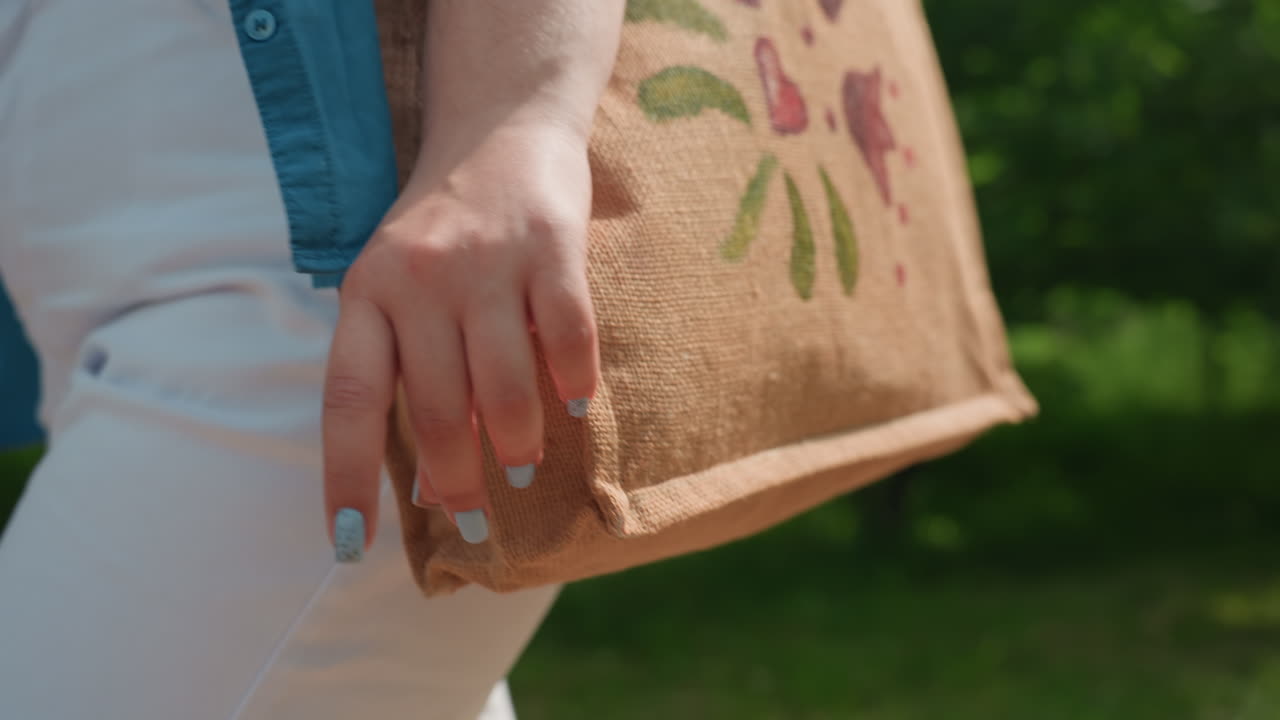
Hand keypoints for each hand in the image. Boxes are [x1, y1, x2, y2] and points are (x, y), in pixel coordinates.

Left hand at [323, 122, 598, 557]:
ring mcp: (488, 263)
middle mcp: (419, 280)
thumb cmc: (442, 229)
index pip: (349, 403)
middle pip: (440, 410)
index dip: (347, 479)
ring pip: (506, 387)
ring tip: (522, 466)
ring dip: (517, 444)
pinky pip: (568, 336)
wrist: (500, 129)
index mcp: (367, 294)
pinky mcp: (551, 246)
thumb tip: (432, 487)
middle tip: (475, 513)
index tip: (348, 545)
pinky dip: (575, 383)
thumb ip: (404, 371)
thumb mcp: (396, 289)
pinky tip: (576, 406)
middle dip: (458, 479)